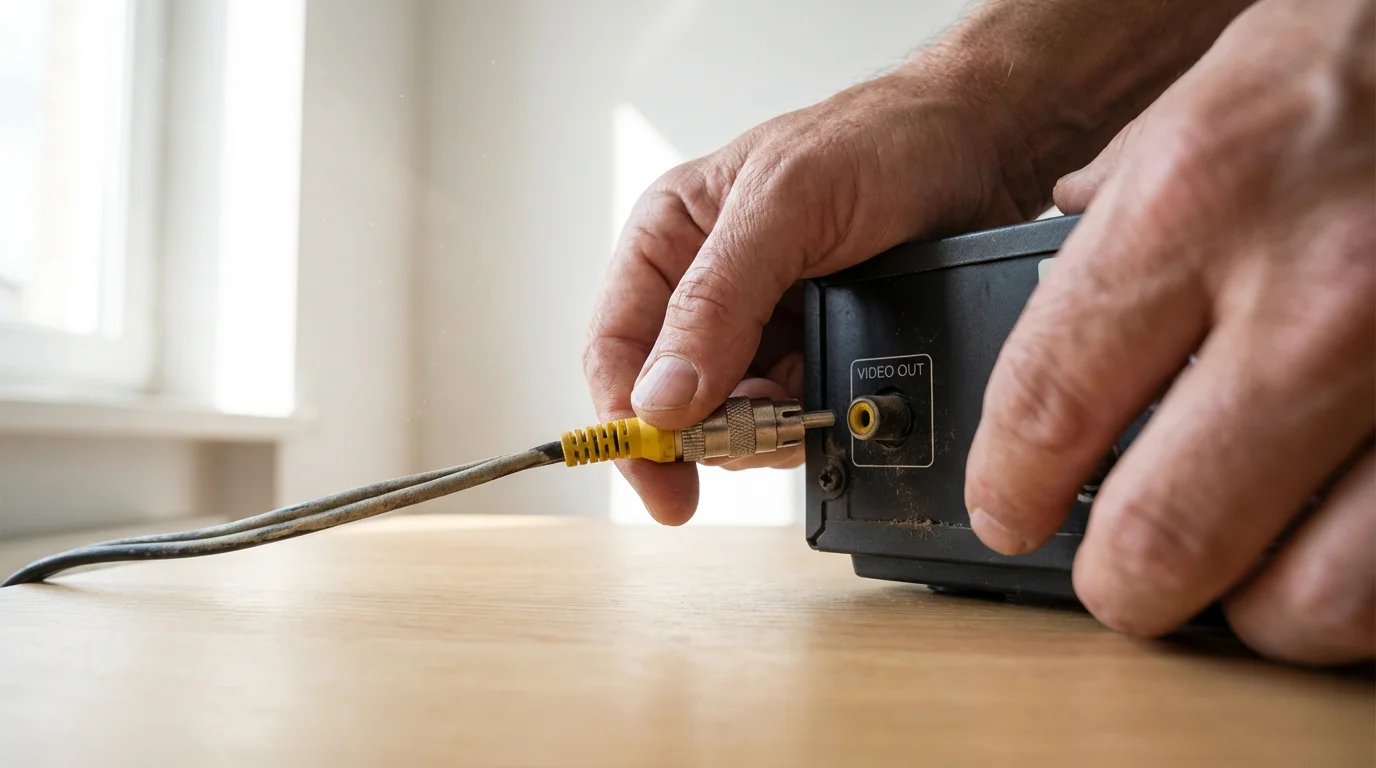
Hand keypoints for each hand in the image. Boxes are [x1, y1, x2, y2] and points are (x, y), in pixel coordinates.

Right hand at [584, 61, 1042, 523]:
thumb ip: (717, 298)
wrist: (983, 147)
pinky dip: (804, 425)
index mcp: (669, 237)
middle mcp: (704, 285)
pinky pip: (787, 414)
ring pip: (728, 416)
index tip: (662, 476)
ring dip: (761, 432)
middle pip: (669, 397)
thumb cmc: (880, 140)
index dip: (627, 420)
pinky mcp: (811, 348)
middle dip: (707, 432)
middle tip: (751, 443)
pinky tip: (826, 406)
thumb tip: (662, 396)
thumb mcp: (785, 205)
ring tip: (801, 410)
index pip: (615, 347)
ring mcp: (760, 323)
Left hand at [965, 0, 1374, 663]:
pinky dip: (1360, 586)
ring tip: (1237, 577)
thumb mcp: (1208, 96)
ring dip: (1251, 609)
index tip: (1005, 512)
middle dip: (1117, 583)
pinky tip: (1335, 544)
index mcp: (1196, 199)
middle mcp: (1315, 291)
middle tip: (1113, 576)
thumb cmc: (1363, 55)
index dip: (1008, 488)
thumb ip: (1126, 208)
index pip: (1047, 403)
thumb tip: (1061, 278)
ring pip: (1310, 597)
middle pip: (1162, 534)